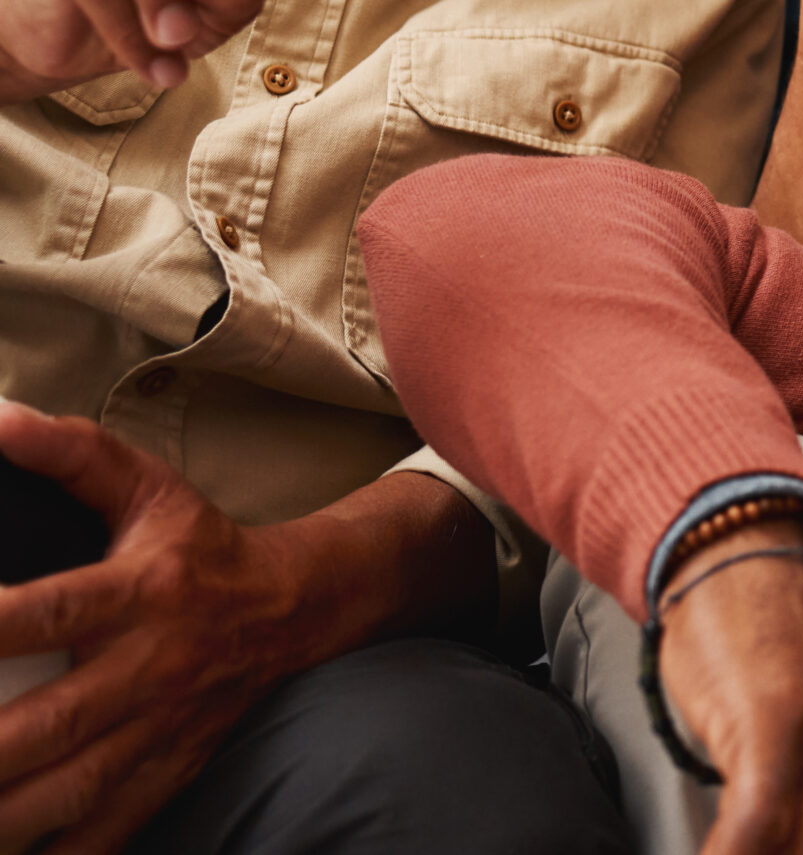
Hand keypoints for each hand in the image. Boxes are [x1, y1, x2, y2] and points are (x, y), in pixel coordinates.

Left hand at [0, 405, 337, 851]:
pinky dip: (63, 854)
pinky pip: (110, 828)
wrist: (307, 607)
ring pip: (74, 790)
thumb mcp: (150, 486)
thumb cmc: (206, 548)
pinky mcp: (168, 771)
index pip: (52, 608)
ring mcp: (160, 729)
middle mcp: (150, 667)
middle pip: (53, 723)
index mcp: (141, 591)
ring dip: (9, 816)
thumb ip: (72, 454)